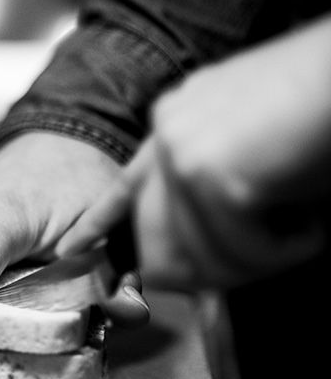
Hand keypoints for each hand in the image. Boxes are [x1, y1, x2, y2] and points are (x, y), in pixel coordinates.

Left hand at [58, 14, 330, 290]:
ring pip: (196, 256)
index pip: (124, 186)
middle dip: (207, 272)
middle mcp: (168, 132)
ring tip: (302, 232)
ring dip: (257, 263)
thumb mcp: (256, 145)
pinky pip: (239, 251)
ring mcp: (182, 151)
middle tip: (264, 259)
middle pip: (153, 241)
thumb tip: (199, 251)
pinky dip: (285, 251)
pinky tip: (311, 223)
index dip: (97, 224)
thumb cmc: (323, 105)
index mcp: (177, 118)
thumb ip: (217, 187)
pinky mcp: (209, 173)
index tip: (72, 248)